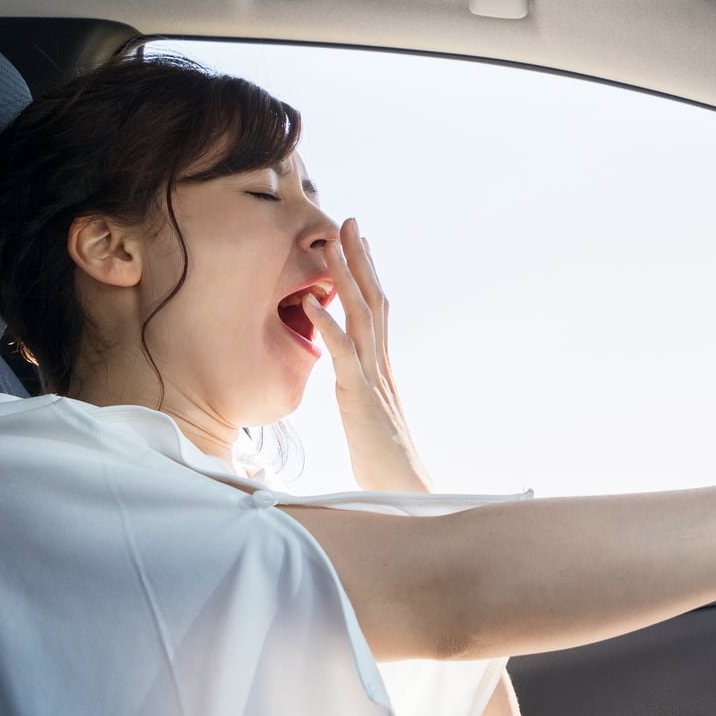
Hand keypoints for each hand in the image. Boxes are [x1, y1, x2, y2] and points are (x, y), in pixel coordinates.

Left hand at [302, 216, 434, 492]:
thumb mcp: (369, 419)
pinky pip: (343, 355)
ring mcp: (372, 379)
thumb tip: (353, 384)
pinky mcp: (360, 398)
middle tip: (351, 223)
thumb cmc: (385, 464)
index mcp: (381, 369)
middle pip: (373, 302)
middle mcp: (381, 366)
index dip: (368, 276)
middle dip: (361, 261)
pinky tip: (311, 302)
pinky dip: (327, 326)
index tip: (359, 245)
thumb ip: (362, 395)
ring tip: (333, 245)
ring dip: (346, 279)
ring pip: (361, 317)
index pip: (377, 312)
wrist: (405, 492)